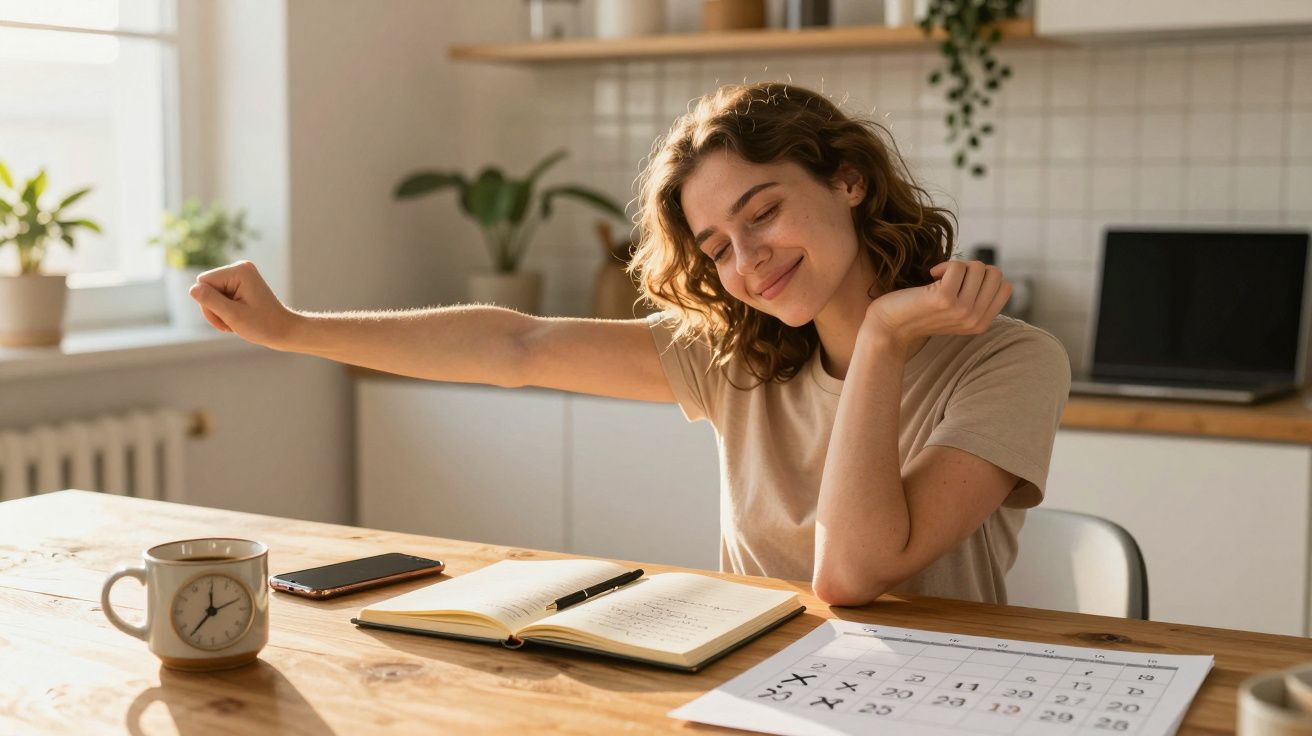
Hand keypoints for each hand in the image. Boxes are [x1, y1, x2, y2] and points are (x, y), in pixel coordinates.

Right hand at [188, 260, 300, 350]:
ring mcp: (240, 275)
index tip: (227, 318)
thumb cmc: (264, 326)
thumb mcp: (234, 316)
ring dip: (218, 312)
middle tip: (231, 323)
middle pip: (206, 287)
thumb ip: (211, 301)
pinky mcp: (240, 283)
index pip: (203, 283)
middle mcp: (240, 267)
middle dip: (214, 309)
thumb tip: (192, 289)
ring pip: (210, 294)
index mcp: (239, 271)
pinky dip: (224, 310)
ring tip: (235, 322)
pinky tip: (237, 318)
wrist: (285, 331)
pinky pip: (219, 296)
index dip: (208, 304)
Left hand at [863, 260, 1011, 350]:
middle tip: (950, 278)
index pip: (1005, 286)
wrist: (889, 326)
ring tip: (939, 279)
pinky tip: (930, 276)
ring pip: (978, 267)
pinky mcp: (945, 298)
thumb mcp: (956, 309)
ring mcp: (962, 310)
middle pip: (993, 273)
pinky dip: (943, 265)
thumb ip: (976, 297)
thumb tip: (992, 271)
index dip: (984, 277)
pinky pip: (957, 266)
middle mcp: (975, 319)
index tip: (962, 284)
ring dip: (956, 266)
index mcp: (981, 323)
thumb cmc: (920, 311)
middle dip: (972, 269)